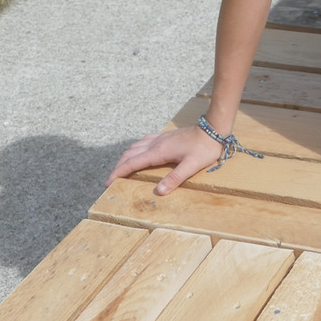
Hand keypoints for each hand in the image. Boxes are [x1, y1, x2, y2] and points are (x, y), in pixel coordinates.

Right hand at [106, 123, 222, 196]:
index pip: (132, 163)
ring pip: (135, 146)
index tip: (108, 183)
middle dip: (118, 167)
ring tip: (121, 168)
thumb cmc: (204, 148)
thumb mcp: (192, 165)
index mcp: (159, 152)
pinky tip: (138, 151)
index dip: (118, 173)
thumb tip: (159, 191)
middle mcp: (155, 143)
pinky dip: (135, 149)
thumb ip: (175, 178)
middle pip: (130, 154)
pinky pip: (144, 141)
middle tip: (111, 179)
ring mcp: (160, 138)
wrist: (213, 129)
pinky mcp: (165, 136)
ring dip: (125, 157)